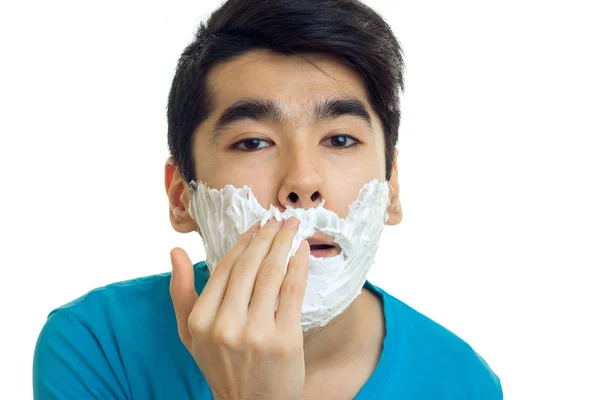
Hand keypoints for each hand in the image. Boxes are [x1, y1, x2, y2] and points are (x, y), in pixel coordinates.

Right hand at [169, 217, 309, 399]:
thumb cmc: (221, 365)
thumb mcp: (190, 334)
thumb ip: (181, 292)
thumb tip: (175, 251)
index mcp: (201, 320)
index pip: (225, 268)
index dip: (244, 241)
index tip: (256, 226)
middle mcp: (226, 325)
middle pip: (250, 266)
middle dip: (267, 235)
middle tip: (278, 218)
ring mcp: (257, 333)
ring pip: (271, 273)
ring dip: (284, 243)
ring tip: (293, 227)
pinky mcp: (285, 340)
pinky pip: (293, 291)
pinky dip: (298, 266)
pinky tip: (302, 251)